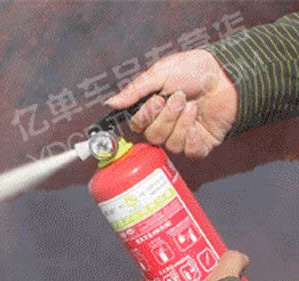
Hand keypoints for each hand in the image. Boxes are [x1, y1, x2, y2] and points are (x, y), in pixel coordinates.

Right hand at [105, 50, 237, 158]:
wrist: (228, 74)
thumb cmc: (196, 70)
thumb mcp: (161, 72)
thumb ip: (135, 90)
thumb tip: (111, 103)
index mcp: (153, 111)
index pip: (138, 126)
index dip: (145, 117)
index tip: (155, 101)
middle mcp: (165, 126)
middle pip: (153, 137)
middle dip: (166, 117)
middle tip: (179, 98)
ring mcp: (183, 137)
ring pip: (170, 144)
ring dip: (182, 123)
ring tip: (193, 106)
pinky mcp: (200, 145)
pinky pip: (189, 153)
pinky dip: (193, 140)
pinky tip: (198, 126)